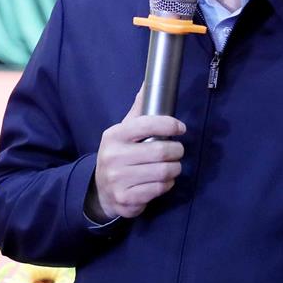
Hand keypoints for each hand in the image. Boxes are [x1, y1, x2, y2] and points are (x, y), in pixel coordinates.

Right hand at [87, 91, 185, 220]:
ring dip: (174, 169)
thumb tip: (148, 83)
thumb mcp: (123, 131)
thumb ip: (139, 110)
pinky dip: (167, 185)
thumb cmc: (119, 155)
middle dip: (176, 151)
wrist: (102, 190)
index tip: (180, 128)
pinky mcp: (126, 198)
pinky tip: (162, 181)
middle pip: (161, 151)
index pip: (148, 124)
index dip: (170, 125)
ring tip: (171, 167)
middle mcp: (114, 156)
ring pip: (164, 172)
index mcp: (114, 135)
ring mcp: (118, 179)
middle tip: (176, 151)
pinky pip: (159, 189)